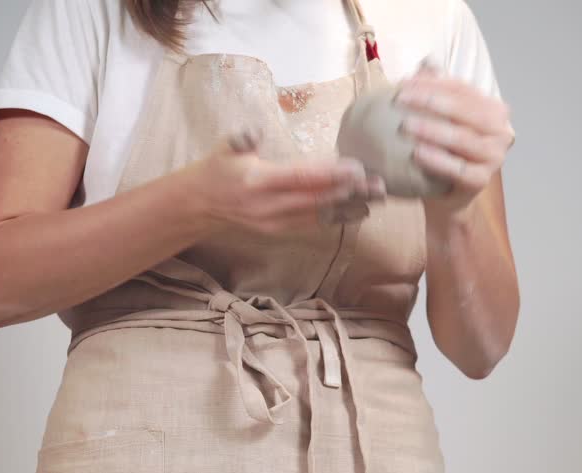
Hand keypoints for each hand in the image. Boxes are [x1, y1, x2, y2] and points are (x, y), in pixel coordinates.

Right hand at [187, 128, 385, 238]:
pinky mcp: (279, 231)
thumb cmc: (218, 169)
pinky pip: (313, 225)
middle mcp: (269, 206)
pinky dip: (337, 218)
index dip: (330, 174)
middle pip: (317, 199)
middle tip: (380, 185)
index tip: (357, 169)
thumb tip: (253, 132)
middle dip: (351, 193)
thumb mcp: (226, 147)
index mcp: (257, 180)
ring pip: (319, 215)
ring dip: (350, 207)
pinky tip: (357, 211)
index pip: (301, 177)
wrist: (201, 205)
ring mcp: (275, 222)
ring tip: (377, 200)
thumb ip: (242, 139)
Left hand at [395, 62, 514, 216]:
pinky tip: (416, 153)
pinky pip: (459, 169)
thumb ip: (437, 91)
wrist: (445, 195)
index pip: (462, 89)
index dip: (434, 83)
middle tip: (401, 99)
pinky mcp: (482, 181)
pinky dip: (438, 160)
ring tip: (406, 125)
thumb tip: (427, 62)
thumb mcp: (440, 119)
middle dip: (433, 101)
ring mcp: (495, 157)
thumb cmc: (442, 152)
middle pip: (466, 111)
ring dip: (433, 130)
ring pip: (464, 139)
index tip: (403, 82)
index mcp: (493, 110)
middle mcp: (500, 131)